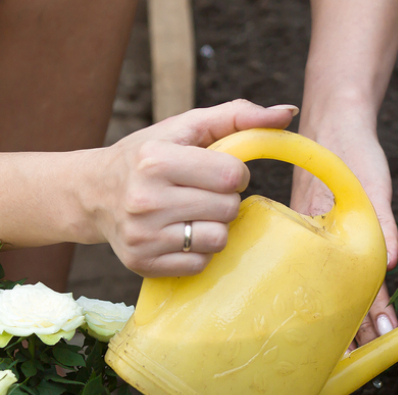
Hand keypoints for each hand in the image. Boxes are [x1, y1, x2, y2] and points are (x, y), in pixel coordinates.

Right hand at [83, 100, 297, 276]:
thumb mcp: (187, 127)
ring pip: (219, 239)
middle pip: (229, 209)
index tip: (215, 171)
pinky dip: (198, 250)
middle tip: (198, 192)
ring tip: (189, 213)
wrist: (94, 193)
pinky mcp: (144, 264)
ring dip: (214, 226)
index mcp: (155, 160)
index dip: (233, 173)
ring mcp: (143, 236)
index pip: (231, 176)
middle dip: (223, 199)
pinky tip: (177, 233)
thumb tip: (288, 113)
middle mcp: (145, 200)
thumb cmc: (150, 155)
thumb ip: (239, 116)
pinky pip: (201, 263)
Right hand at [290, 120, 397, 346]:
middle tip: (364, 363)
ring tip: (358, 352)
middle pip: (335, 295)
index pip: (347, 286)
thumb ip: (381, 222)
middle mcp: (319, 243)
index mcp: (324, 234)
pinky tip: (350, 312)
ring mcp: (319, 242)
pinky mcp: (324, 235)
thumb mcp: (371, 182)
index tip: (374, 341)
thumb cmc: (350, 147)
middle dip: (350, 330)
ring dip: (348, 318)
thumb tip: (391, 263)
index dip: (364, 315)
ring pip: (334, 288)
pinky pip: (334, 272)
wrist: (333, 120)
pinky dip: (345, 293)